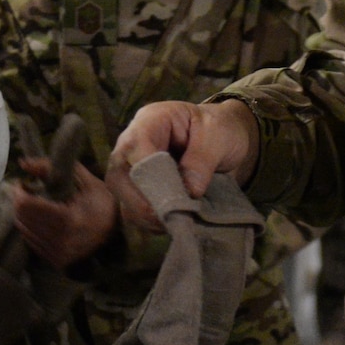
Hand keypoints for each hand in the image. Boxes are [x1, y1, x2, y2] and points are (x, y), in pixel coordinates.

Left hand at [10, 159, 117, 268]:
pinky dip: (31, 228)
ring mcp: (59, 254)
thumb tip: (23, 163)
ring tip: (33, 204)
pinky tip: (40, 219)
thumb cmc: (101, 201)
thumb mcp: (82, 179)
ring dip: (23, 215)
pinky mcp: (56, 261)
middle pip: (23, 217)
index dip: (20, 191)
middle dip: (19, 201)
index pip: (29, 206)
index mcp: (70, 219)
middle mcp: (62, 240)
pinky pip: (31, 242)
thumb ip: (51, 168)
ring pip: (24, 230)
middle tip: (25, 191)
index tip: (22, 182)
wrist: (119, 231)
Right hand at [107, 100, 259, 232]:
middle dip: (143, 202)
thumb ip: (202, 160)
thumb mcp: (218, 136)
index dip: (150, 174)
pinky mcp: (139, 190)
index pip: (135, 147)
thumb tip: (188, 191)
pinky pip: (133, 213)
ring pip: (122, 199)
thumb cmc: (220, 129)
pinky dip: (151, 223)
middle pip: (118, 176)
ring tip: (178, 221)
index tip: (175, 196)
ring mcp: (133, 168)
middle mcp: (133, 144)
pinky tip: (173, 222)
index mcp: (151, 120)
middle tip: (174, 216)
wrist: (226, 139)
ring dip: (147, 216)